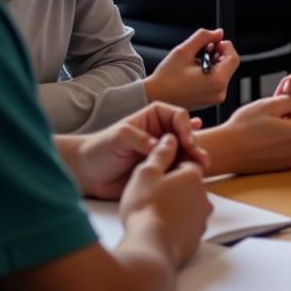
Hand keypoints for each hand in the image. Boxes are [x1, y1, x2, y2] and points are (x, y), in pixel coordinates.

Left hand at [73, 102, 208, 199]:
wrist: (88, 174)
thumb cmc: (99, 149)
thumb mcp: (118, 137)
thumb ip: (138, 138)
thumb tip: (158, 146)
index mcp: (153, 117)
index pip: (178, 116)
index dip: (186, 127)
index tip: (187, 142)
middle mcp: (160, 132)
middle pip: (186, 134)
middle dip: (195, 144)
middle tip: (200, 158)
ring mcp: (161, 152)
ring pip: (185, 151)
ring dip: (195, 157)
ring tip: (202, 166)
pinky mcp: (160, 169)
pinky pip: (178, 168)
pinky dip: (188, 169)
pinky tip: (197, 170)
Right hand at [119, 134, 211, 267]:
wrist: (150, 247)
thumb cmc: (146, 207)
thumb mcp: (147, 172)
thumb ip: (161, 153)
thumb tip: (171, 138)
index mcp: (193, 176)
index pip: (186, 164)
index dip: (169, 169)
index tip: (155, 177)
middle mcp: (204, 196)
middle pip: (189, 187)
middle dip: (174, 189)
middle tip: (152, 197)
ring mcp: (202, 220)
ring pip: (189, 207)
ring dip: (177, 208)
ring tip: (155, 215)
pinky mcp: (196, 239)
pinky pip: (187, 227)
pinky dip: (177, 227)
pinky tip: (160, 230)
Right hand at [144, 27, 239, 109]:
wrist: (155, 97)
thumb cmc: (167, 77)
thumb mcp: (184, 50)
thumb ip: (203, 37)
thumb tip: (218, 33)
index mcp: (217, 80)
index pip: (234, 57)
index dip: (224, 46)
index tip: (211, 43)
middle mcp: (220, 92)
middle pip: (229, 65)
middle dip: (217, 53)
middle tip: (201, 50)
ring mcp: (215, 98)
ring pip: (223, 72)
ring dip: (213, 62)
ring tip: (195, 61)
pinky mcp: (210, 100)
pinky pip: (217, 82)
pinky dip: (210, 72)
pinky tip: (194, 71)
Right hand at [199, 90, 290, 174]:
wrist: (226, 150)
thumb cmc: (243, 126)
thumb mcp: (268, 105)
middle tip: (276, 116)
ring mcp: (288, 160)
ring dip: (288, 134)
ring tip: (267, 127)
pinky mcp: (280, 167)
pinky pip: (289, 153)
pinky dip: (282, 146)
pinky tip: (265, 139)